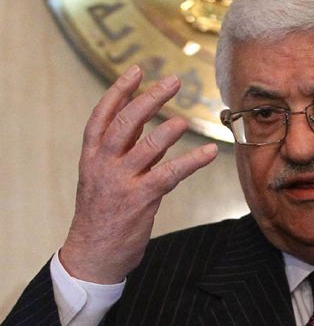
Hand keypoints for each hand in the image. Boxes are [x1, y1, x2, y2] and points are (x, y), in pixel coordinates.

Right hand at [59, 65, 217, 283]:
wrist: (92, 255)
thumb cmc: (102, 214)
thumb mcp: (104, 178)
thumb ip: (127, 152)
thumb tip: (151, 127)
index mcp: (91, 156)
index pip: (102, 116)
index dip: (119, 91)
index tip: (136, 70)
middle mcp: (103, 164)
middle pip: (125, 123)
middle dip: (148, 98)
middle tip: (172, 82)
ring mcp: (120, 182)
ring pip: (146, 147)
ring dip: (168, 130)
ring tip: (185, 119)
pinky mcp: (140, 200)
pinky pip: (169, 174)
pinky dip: (192, 162)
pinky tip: (209, 153)